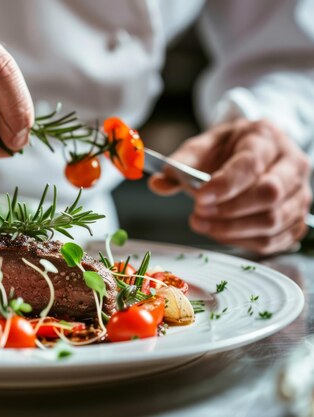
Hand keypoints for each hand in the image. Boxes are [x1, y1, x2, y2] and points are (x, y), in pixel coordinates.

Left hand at [149, 119, 311, 254]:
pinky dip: (244, 242)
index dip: (224, 185)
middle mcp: (291, 163)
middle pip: (269, 194)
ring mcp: (299, 192)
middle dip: (228, 210)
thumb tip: (158, 184)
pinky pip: (275, 239)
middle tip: (197, 213)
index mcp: (265, 137)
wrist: (251, 153)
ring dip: (232, 229)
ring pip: (273, 221)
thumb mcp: (201, 148)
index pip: (250, 164)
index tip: (199, 197)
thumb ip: (179, 165)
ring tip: (203, 223)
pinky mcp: (297, 218)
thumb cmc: (226, 151)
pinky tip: (221, 233)